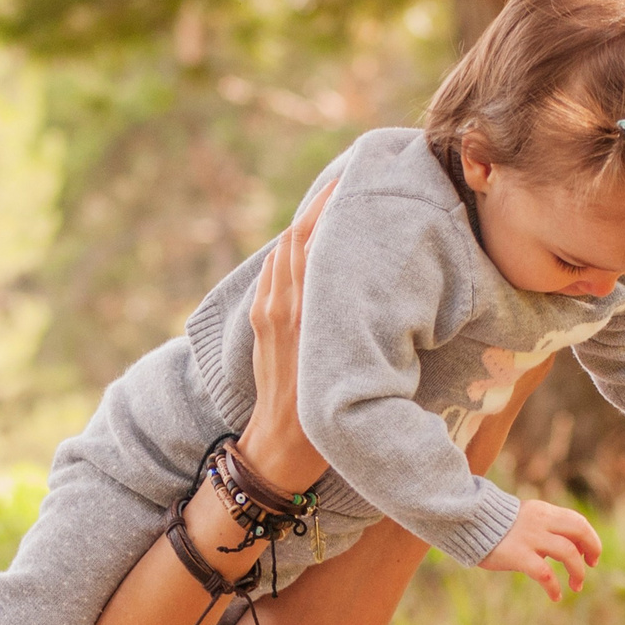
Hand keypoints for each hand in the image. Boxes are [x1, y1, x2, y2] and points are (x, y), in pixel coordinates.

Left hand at [239, 180, 335, 489]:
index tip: (356, 178)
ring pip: (287, 251)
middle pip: (299, 236)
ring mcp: (269, 311)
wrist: (280, 446)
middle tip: (353, 182)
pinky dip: (295, 250)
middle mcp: (281, 303)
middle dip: (323, 208)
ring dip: (309, 226)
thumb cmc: (319, 414)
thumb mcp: (341, 362)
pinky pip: (278, 272)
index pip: (312, 238)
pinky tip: (315, 244)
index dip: (331, 205)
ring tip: (338, 205)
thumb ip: (348, 316)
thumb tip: (361, 269)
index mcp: (301, 309)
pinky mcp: (263, 322)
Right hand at [475, 497, 601, 601]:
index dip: (589, 539)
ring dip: (578, 572)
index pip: (577, 521)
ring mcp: (530, 538)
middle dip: (592, 549)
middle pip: (580, 530)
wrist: (464, 521)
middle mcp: (540, 522)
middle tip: (591, 566)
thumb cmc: (490, 526)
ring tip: (576, 586)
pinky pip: (545, 573)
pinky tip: (555, 596)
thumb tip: (559, 546)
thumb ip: (540, 528)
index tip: (589, 555)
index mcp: (542, 512)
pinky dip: (554, 587)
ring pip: (568, 552)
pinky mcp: (518, 555)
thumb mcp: (520, 519)